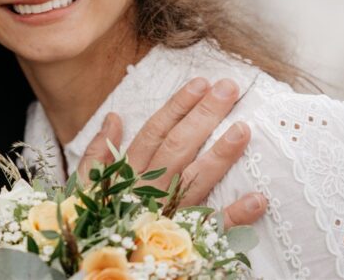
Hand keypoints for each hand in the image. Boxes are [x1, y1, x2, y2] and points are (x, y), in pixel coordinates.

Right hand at [77, 77, 266, 227]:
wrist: (96, 271)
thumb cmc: (92, 223)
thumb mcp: (85, 185)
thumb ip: (98, 153)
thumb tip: (113, 117)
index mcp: (126, 174)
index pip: (154, 132)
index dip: (177, 106)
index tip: (200, 83)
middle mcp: (148, 189)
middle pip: (178, 146)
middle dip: (204, 115)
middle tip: (229, 88)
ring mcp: (167, 215)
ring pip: (196, 180)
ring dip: (221, 155)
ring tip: (244, 129)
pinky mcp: (183, 242)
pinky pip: (211, 229)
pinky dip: (235, 216)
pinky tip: (258, 199)